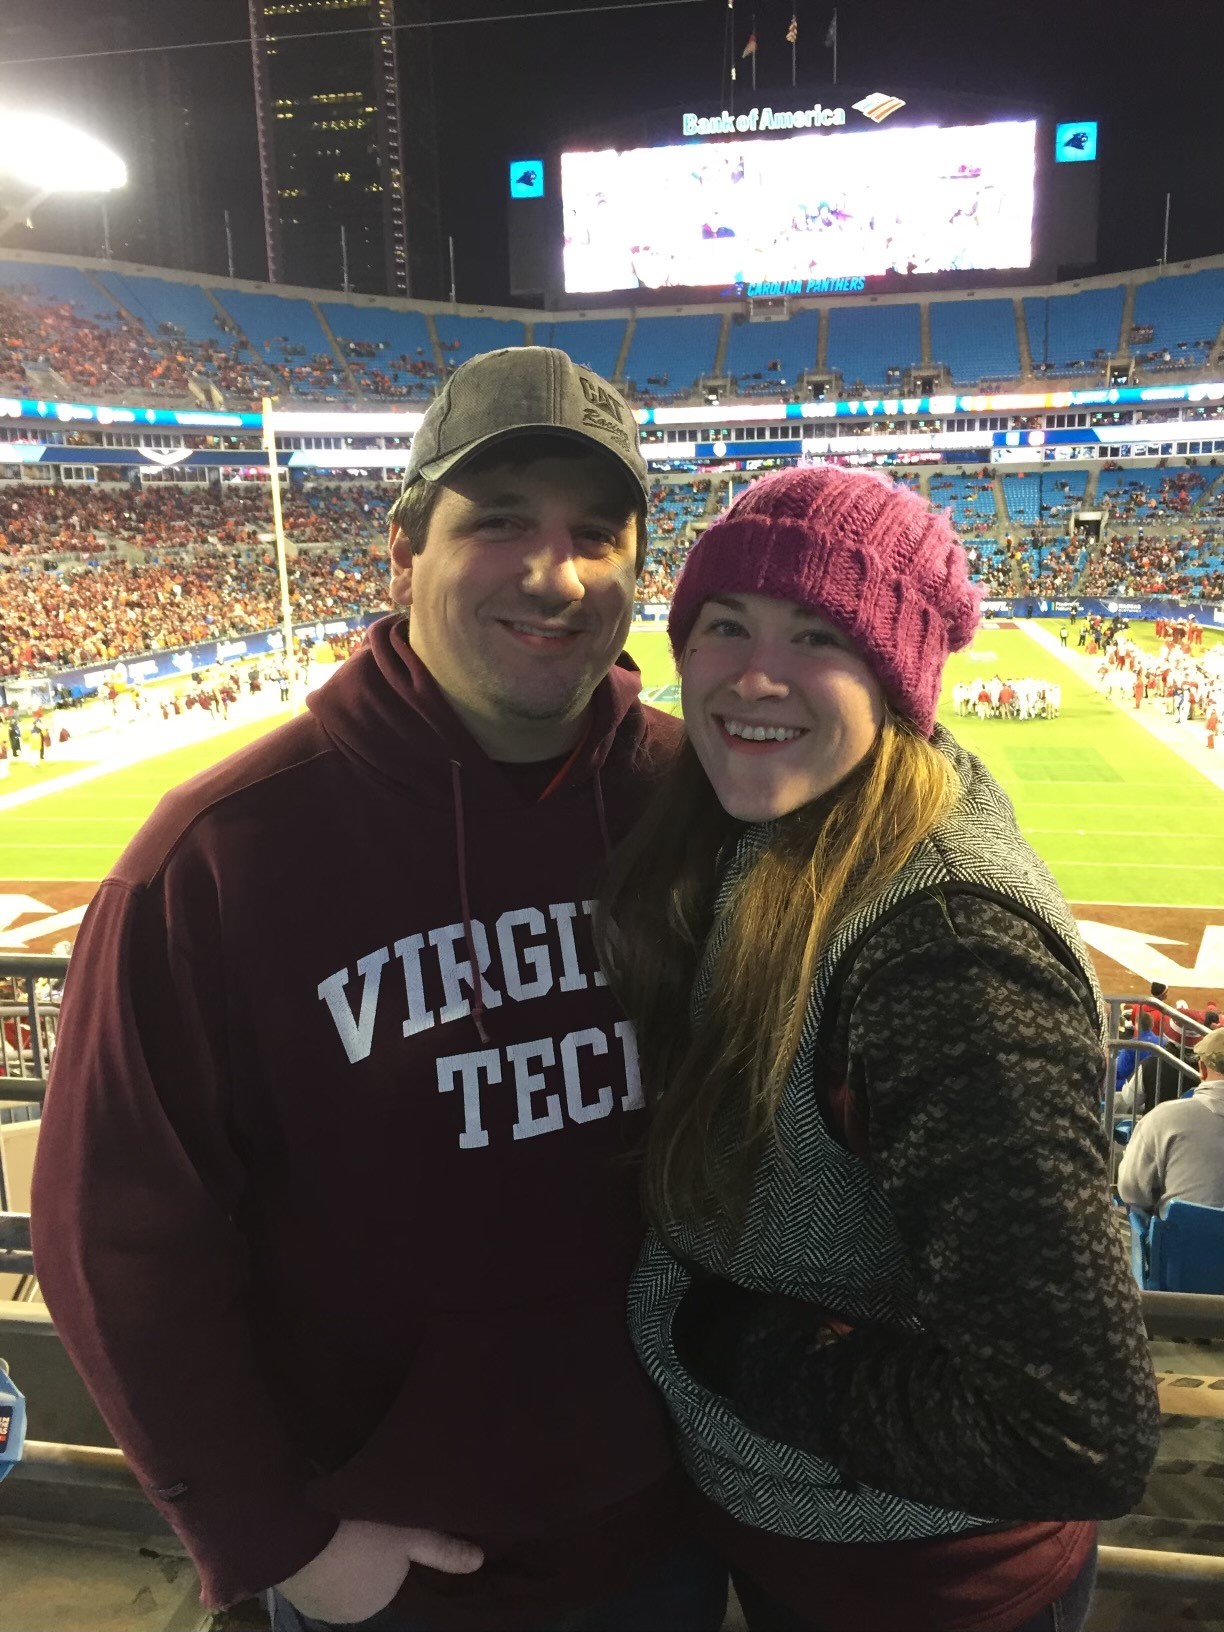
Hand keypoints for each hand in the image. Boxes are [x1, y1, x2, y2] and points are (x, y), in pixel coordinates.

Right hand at [276, 1517, 483, 1624]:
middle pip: (362, 1575)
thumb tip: (479, 1562)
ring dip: (336, 1551)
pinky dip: (312, 1552)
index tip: (381, 1524)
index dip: (388, 1548)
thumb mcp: (410, 1534)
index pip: (388, 1576)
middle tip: (357, 1517)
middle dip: (362, 1551)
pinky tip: (315, 1528)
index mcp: (374, 1605)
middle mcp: (345, 1614)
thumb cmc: (360, 1531)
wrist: (295, 1530)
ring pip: (335, 1571)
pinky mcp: (288, 1586)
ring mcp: (314, 1602)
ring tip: (336, 1520)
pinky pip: (309, 1566)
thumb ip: (443, 1550)